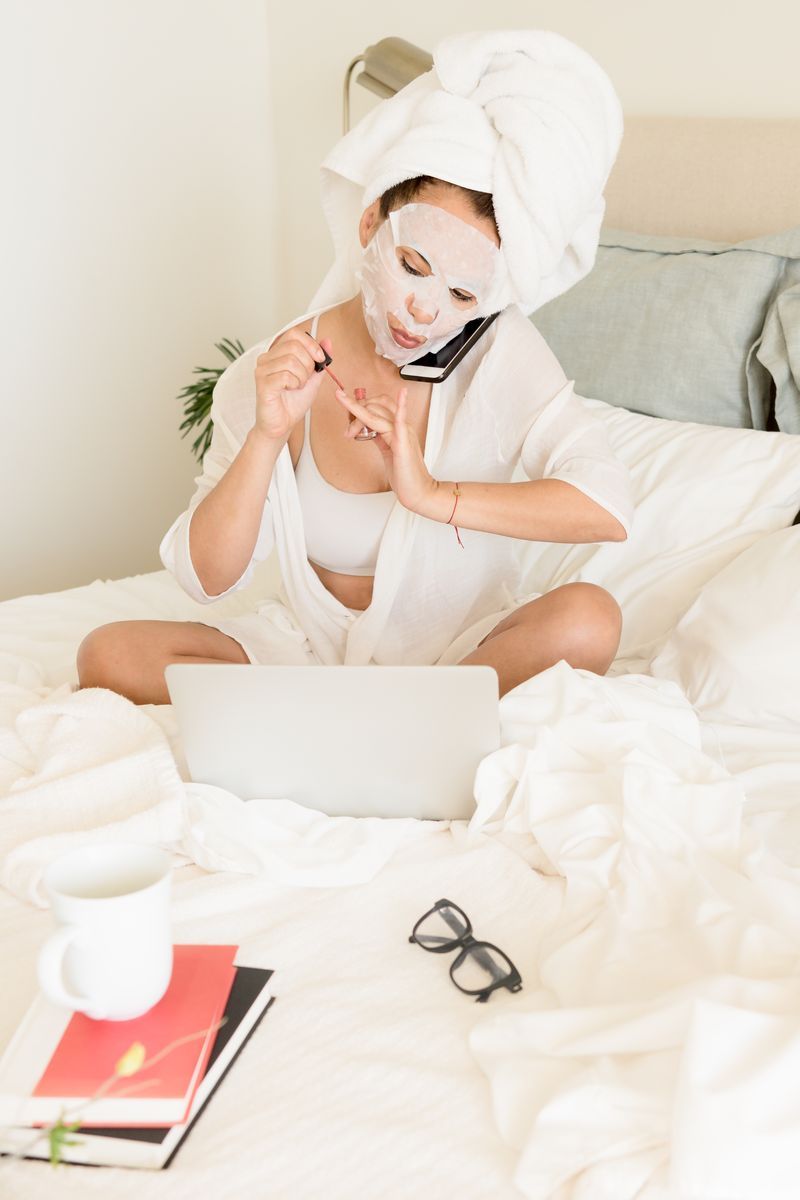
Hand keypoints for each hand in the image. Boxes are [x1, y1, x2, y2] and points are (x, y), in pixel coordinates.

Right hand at [253, 330, 330, 441]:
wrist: (283, 424)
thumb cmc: (294, 401)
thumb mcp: (313, 378)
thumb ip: (319, 360)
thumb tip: (328, 341)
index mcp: (277, 353)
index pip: (293, 334)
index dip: (311, 344)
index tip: (320, 359)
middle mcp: (266, 358)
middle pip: (294, 346)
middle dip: (308, 364)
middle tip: (305, 379)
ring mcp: (262, 370)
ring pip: (290, 361)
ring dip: (302, 377)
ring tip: (297, 386)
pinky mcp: (262, 383)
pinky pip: (285, 376)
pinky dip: (294, 384)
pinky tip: (290, 390)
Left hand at [334, 386, 435, 513]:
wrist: (416, 491)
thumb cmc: (404, 474)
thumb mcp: (388, 451)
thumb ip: (379, 437)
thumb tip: (366, 429)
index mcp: (398, 427)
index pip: (378, 406)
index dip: (360, 407)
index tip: (348, 417)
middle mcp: (401, 427)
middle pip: (375, 406)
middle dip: (356, 412)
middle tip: (348, 431)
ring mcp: (403, 433)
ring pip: (378, 413)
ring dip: (358, 415)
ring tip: (349, 432)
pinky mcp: (403, 443)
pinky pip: (401, 421)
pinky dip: (402, 406)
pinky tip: (402, 394)